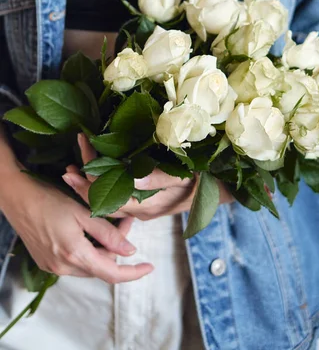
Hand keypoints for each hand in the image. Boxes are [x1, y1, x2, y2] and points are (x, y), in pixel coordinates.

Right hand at [1, 169, 153, 282]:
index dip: (133, 272)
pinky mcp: (46, 261)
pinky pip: (75, 261)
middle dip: (117, 248)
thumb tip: (130, 251)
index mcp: (75, 254)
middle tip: (125, 221)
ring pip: (88, 263)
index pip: (111, 273)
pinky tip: (90, 230)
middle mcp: (63, 266)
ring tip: (110, 223)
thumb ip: (107, 233)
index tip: (149, 266)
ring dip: (102, 248)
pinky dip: (88, 249)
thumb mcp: (82, 212)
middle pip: (100, 266)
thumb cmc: (49, 199)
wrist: (17, 197)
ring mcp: (53, 266)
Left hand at [63, 133, 233, 219]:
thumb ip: (156, 178)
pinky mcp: (149, 201)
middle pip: (105, 200)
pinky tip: (101, 173)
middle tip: (66, 169)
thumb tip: (129, 175)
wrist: (221, 190)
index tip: (75, 162)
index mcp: (146, 205)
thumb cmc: (203, 181)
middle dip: (84, 184)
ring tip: (76, 170)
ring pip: (111, 199)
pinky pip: (122, 196)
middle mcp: (142, 209)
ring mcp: (145, 206)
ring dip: (93, 184)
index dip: (89, 180)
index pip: (108, 196)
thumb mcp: (182, 176)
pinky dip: (107, 184)